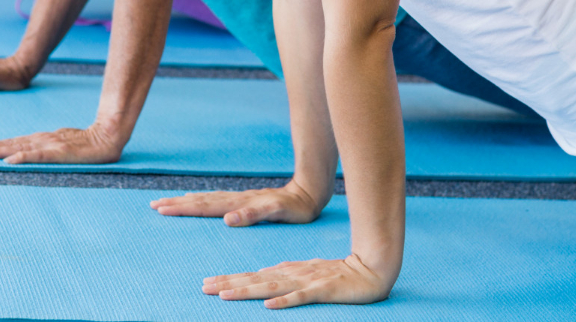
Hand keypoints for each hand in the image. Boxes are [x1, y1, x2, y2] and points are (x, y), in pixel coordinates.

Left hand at [0, 120, 125, 164]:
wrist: (109, 137)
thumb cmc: (86, 144)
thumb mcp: (62, 148)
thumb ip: (47, 151)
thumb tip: (30, 156)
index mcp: (41, 140)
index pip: (13, 142)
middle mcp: (41, 140)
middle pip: (10, 143)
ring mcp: (49, 144)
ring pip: (18, 148)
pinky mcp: (59, 152)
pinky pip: (37, 155)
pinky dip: (22, 157)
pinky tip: (9, 160)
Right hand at [150, 180, 326, 226]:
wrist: (307, 193)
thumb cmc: (294, 207)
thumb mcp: (277, 212)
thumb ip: (253, 215)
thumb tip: (228, 219)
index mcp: (238, 204)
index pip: (205, 206)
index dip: (183, 208)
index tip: (162, 208)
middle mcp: (235, 200)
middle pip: (200, 200)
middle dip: (176, 203)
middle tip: (154, 205)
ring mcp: (238, 199)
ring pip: (206, 199)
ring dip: (185, 201)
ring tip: (167, 201)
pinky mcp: (244, 201)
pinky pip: (215, 201)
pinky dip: (201, 200)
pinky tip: (196, 200)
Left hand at [200, 254, 393, 307]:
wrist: (372, 270)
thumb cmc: (338, 274)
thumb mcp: (306, 273)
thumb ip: (285, 274)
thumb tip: (263, 274)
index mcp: (288, 270)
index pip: (253, 275)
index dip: (230, 279)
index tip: (207, 283)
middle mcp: (293, 274)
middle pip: (255, 279)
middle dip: (229, 283)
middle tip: (204, 287)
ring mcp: (307, 281)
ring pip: (271, 286)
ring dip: (247, 291)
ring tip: (225, 295)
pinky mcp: (323, 290)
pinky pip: (301, 297)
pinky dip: (285, 301)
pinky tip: (268, 306)